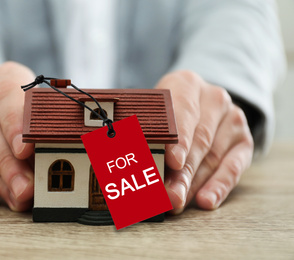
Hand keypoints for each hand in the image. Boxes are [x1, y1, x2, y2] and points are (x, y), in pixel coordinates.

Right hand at [0, 62, 34, 210]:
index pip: (8, 98)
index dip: (16, 126)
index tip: (25, 151)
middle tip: (26, 189)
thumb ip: (43, 126)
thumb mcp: (35, 106)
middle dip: (9, 164)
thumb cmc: (21, 107)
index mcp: (5, 76)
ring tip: (16, 199)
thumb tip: (58, 160)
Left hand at [155, 71, 253, 213]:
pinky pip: (233, 167)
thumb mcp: (155, 113)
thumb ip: (146, 134)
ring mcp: (233, 118)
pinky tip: (205, 201)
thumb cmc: (166, 113)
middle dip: (182, 172)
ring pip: (213, 157)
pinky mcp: (244, 141)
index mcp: (186, 84)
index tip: (172, 162)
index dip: (178, 139)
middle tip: (168, 195)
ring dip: (193, 184)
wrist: (200, 107)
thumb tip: (129, 166)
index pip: (183, 112)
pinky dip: (218, 186)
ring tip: (176, 202)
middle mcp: (214, 98)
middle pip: (199, 140)